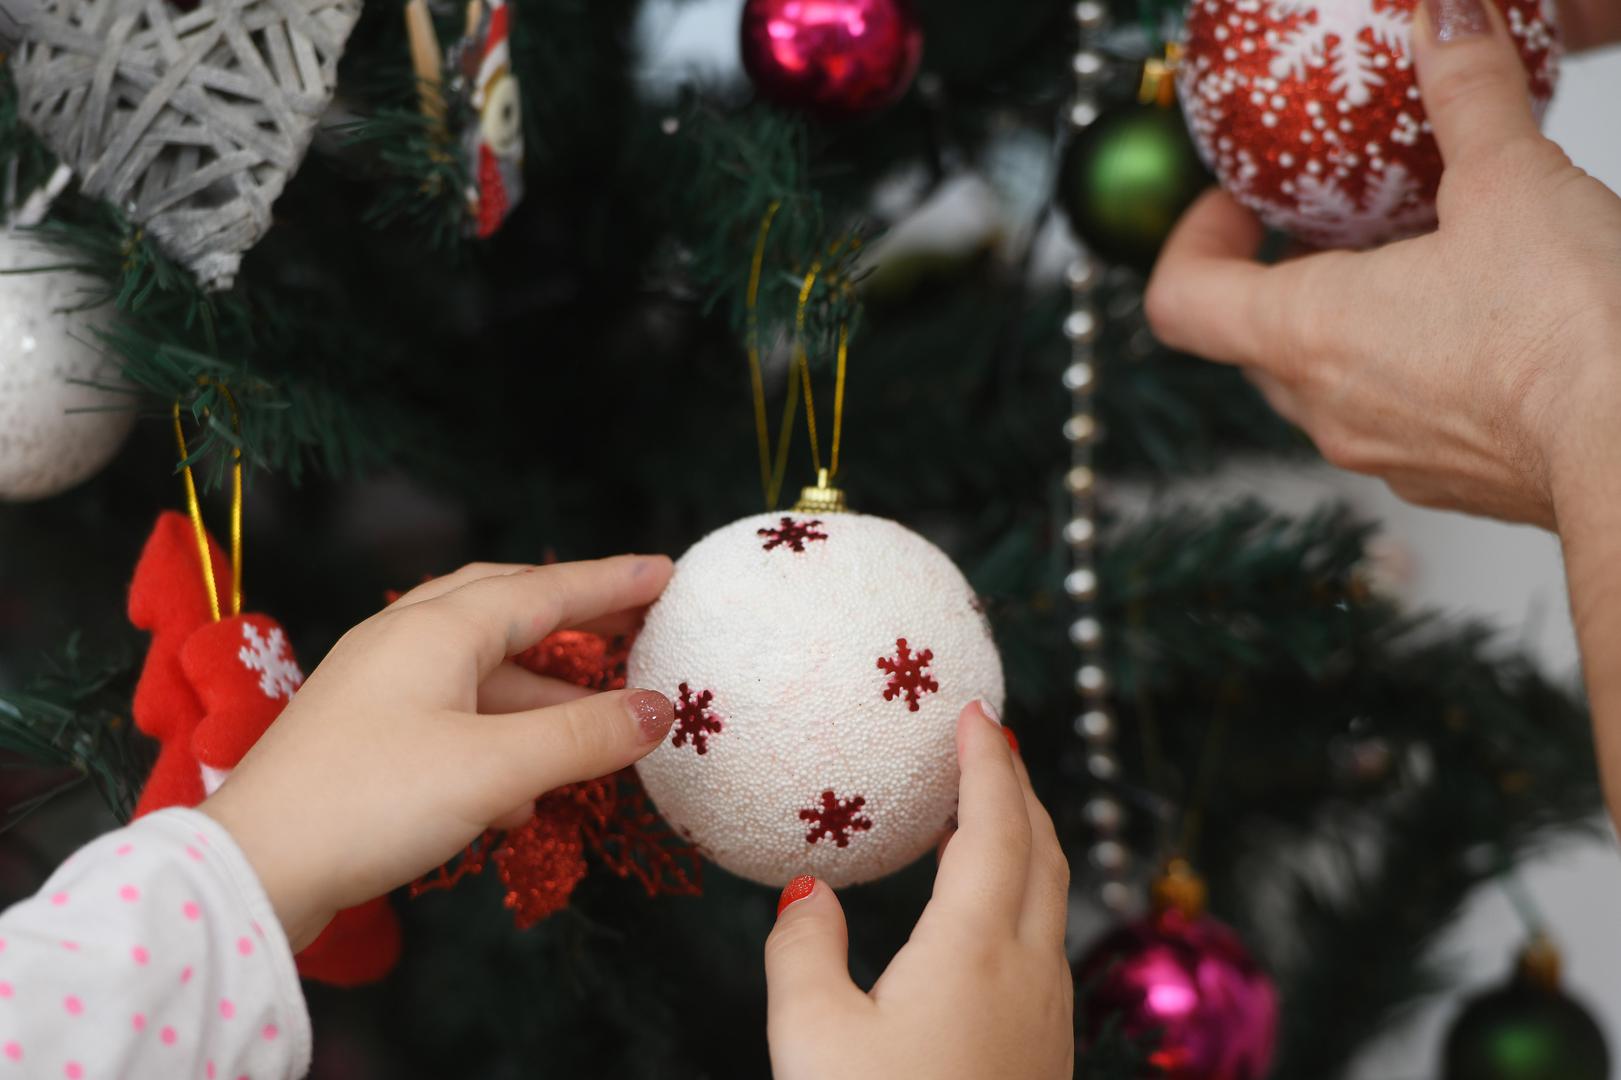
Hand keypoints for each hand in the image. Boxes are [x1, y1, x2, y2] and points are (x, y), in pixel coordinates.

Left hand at [200, 557, 674, 948]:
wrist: (253, 870)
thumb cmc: (371, 802)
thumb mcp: (494, 769)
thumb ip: (582, 736)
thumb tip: (658, 710)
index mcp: (436, 630)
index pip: (543, 590)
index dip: (609, 582)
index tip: (664, 572)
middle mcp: (405, 642)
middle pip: (506, 609)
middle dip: (574, 616)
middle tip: (634, 621)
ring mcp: (379, 687)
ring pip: (481, 671)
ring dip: (544, 693)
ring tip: (601, 724)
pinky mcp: (365, 736)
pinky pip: (454, 714)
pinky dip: (502, 736)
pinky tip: (527, 792)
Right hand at [763, 702, 1072, 1079]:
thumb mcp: (812, 1039)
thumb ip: (803, 952)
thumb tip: (810, 893)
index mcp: (973, 951)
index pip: (995, 827)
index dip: (986, 761)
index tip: (973, 709)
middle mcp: (1029, 974)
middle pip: (1042, 852)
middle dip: (1016, 787)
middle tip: (985, 742)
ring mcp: (1048, 1017)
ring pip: (1050, 900)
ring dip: (1024, 840)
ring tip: (979, 812)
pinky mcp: (1046, 1054)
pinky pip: (1045, 943)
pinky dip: (1022, 892)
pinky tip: (983, 910)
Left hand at [1146, 0, 1620, 529]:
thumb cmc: (1564, 332)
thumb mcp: (1511, 180)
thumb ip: (1465, 93)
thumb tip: (1444, 17)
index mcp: (1304, 333)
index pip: (1181, 300)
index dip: (1193, 240)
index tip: (1236, 203)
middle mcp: (1324, 406)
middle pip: (1249, 339)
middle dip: (1278, 275)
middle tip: (1331, 224)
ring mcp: (1379, 451)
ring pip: (1321, 383)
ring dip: (1344, 324)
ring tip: (1415, 265)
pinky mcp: (1441, 477)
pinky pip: (1389, 417)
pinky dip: (1403, 368)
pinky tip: (1476, 327)